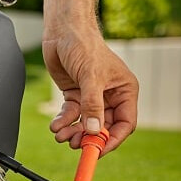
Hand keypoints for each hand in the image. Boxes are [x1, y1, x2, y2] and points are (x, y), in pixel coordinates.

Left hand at [43, 26, 138, 153]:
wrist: (63, 30)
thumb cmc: (84, 45)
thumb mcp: (91, 76)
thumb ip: (93, 105)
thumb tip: (95, 131)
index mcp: (124, 91)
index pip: (125, 124)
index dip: (112, 140)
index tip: (97, 150)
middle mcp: (110, 96)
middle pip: (103, 127)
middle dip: (88, 137)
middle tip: (74, 144)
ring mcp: (92, 96)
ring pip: (86, 124)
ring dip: (73, 132)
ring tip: (61, 135)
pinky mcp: (76, 95)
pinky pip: (72, 115)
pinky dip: (63, 122)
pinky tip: (55, 125)